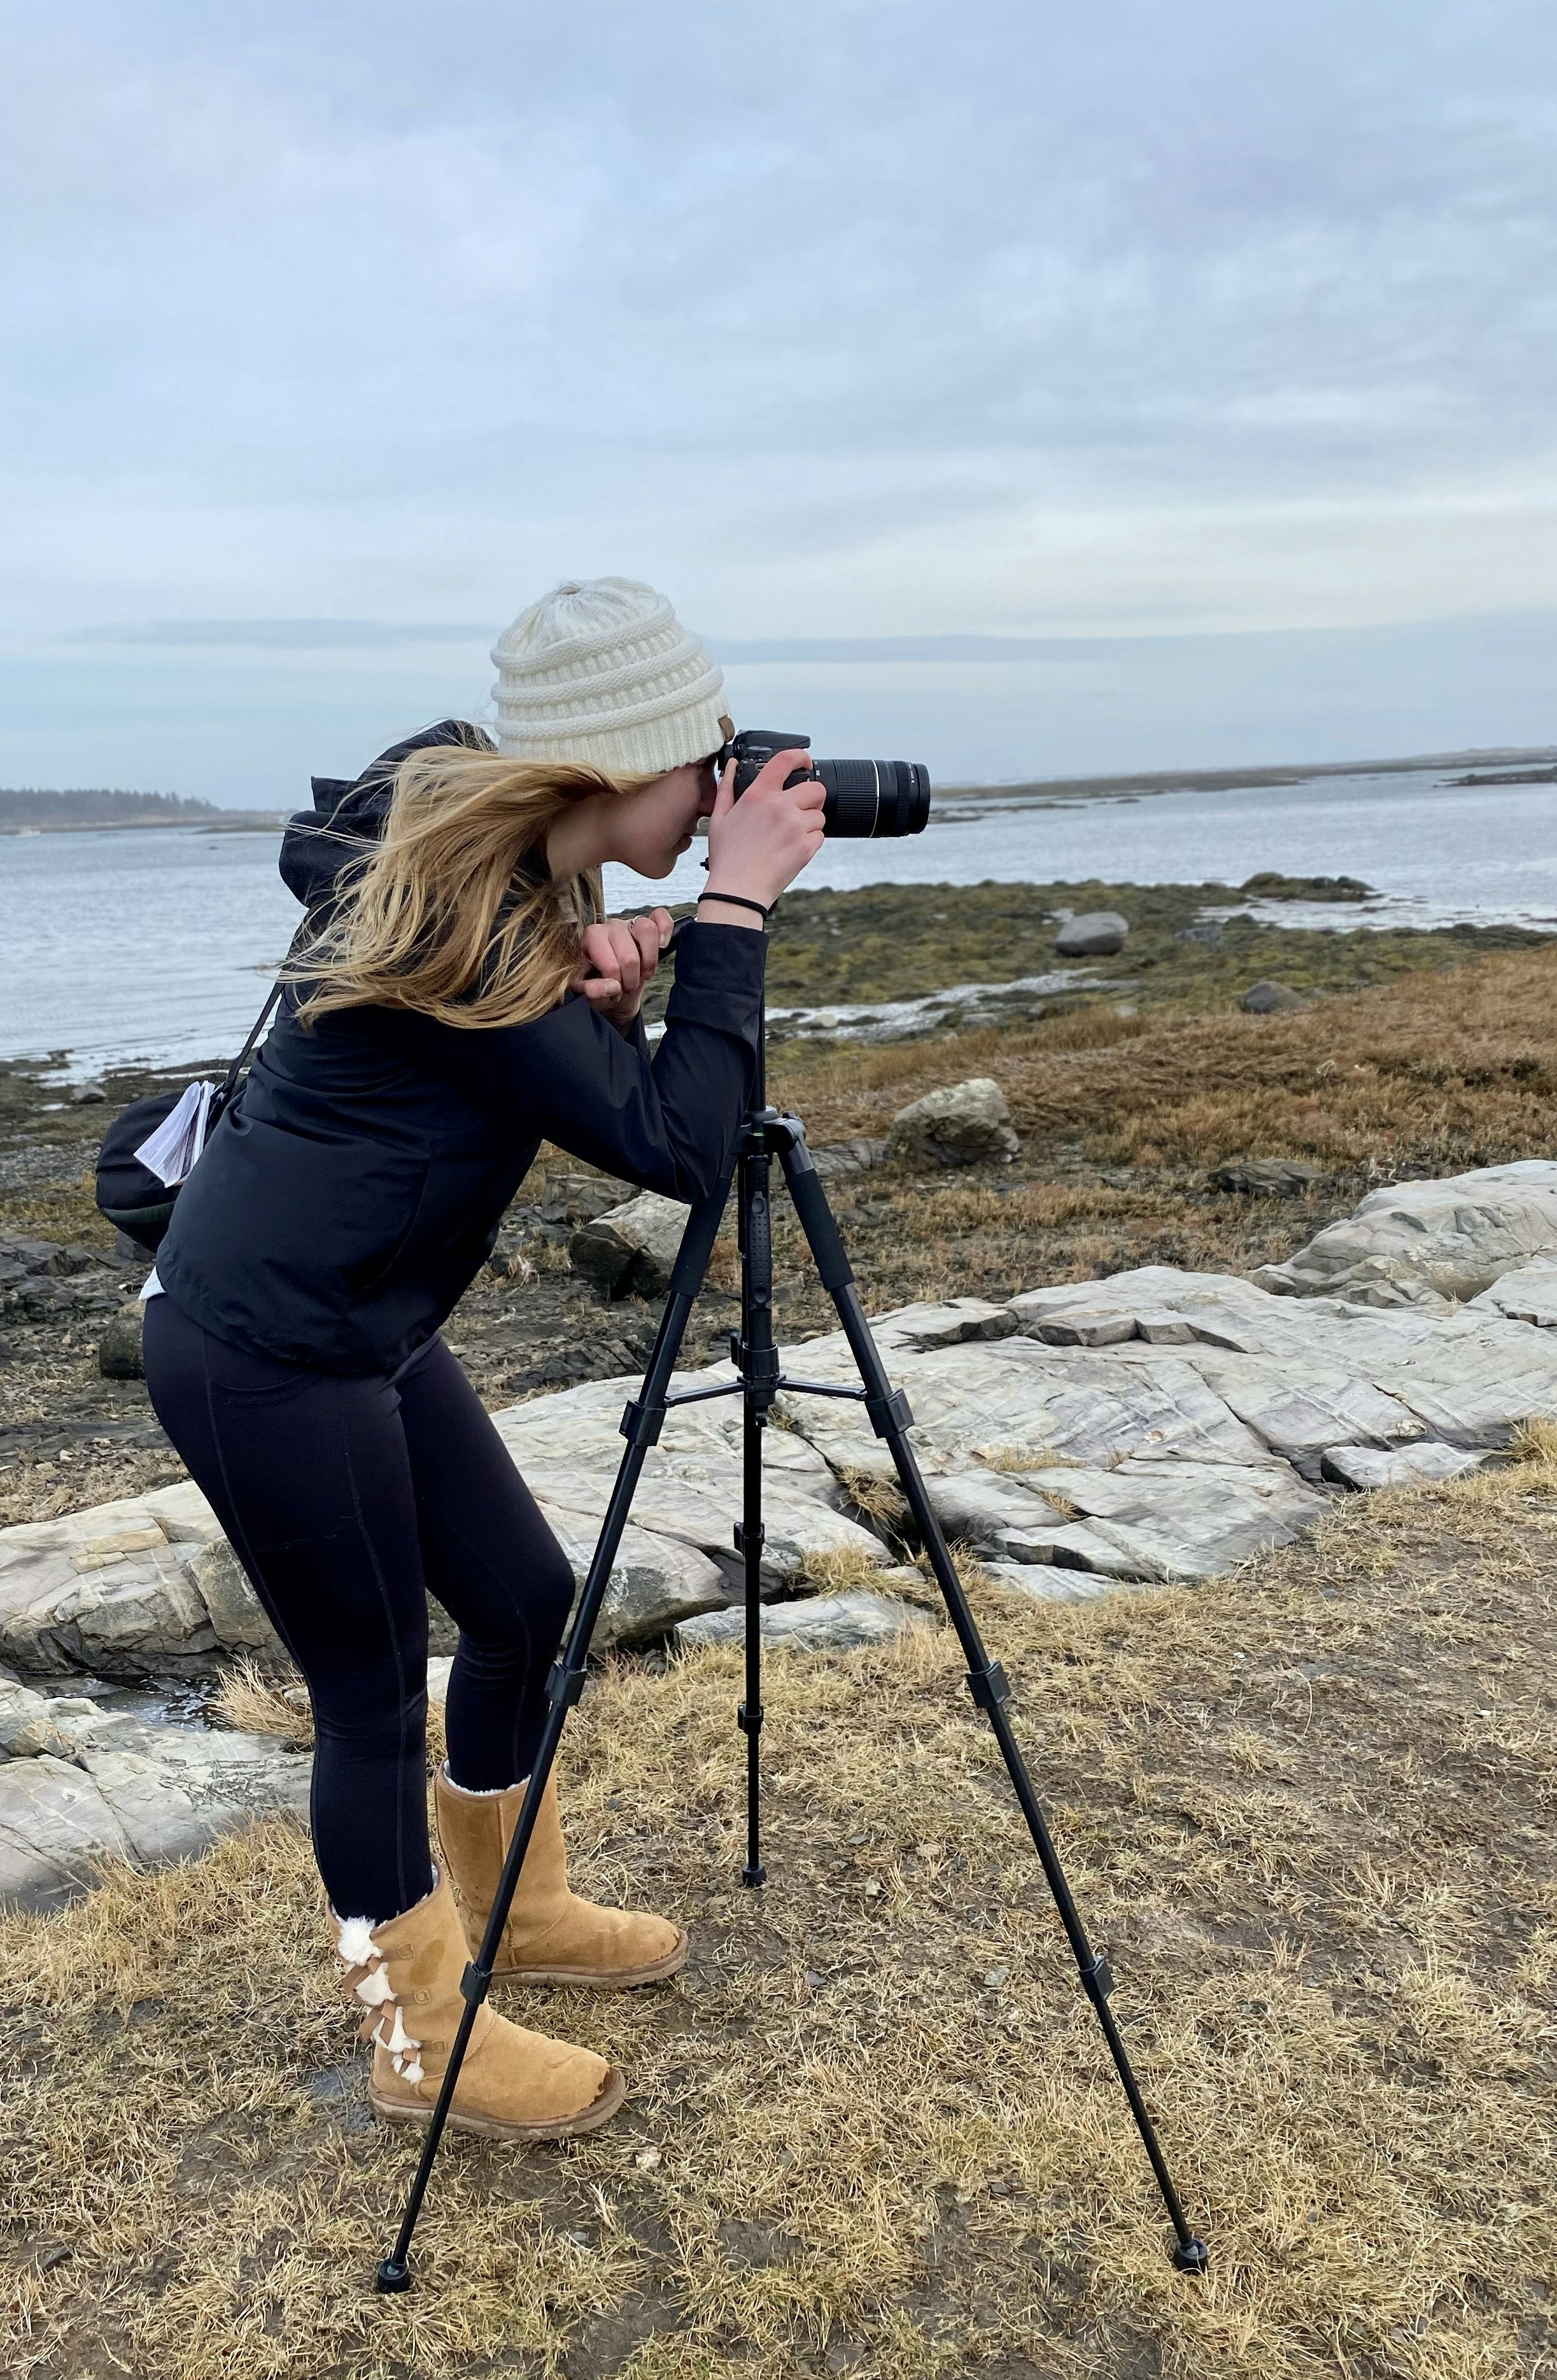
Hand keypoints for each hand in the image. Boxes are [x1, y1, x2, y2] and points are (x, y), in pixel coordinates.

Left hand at [572, 908, 672, 1028]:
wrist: (609, 982)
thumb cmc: (595, 982)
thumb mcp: (586, 990)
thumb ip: (593, 990)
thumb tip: (614, 986)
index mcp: (591, 938)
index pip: (610, 962)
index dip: (615, 981)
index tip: (614, 992)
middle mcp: (610, 926)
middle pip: (629, 955)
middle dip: (630, 979)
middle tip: (627, 988)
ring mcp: (629, 923)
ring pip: (647, 930)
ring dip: (649, 961)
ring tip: (644, 974)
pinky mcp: (646, 924)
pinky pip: (660, 916)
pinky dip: (665, 929)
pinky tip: (662, 945)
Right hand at [700, 747, 825, 920]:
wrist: (738, 890)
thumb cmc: (727, 857)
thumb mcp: (718, 818)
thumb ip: (726, 787)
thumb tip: (731, 765)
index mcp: (758, 795)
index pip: (786, 760)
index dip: (800, 756)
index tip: (804, 761)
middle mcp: (780, 806)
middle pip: (816, 788)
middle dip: (812, 797)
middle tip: (800, 809)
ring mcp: (795, 826)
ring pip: (820, 815)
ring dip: (810, 822)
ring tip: (791, 835)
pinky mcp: (806, 847)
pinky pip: (821, 836)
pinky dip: (811, 841)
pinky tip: (792, 848)